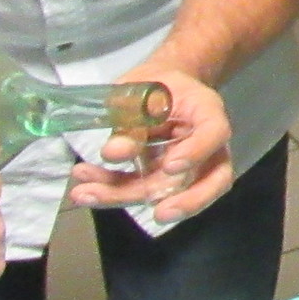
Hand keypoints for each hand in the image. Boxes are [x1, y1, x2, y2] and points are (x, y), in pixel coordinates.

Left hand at [72, 70, 234, 223]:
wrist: (160, 88)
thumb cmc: (157, 85)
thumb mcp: (141, 92)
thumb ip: (131, 120)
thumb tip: (115, 153)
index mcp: (206, 111)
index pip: (214, 133)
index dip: (197, 152)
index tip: (170, 165)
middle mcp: (207, 145)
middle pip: (207, 179)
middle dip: (182, 201)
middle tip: (157, 214)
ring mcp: (186, 167)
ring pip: (168, 193)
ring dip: (125, 197)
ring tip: (84, 193)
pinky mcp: (161, 179)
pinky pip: (141, 191)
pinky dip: (112, 191)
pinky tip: (85, 188)